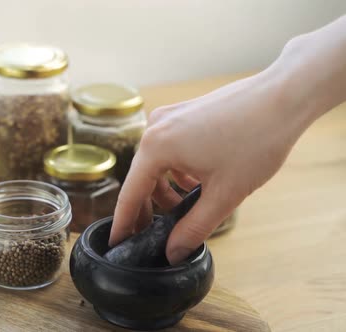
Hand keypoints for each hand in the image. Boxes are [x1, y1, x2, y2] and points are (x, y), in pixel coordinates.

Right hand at [109, 68, 307, 263]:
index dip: (123, 223)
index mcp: (156, 146)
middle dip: (148, 208)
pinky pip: (169, 149)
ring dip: (166, 189)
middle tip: (153, 235)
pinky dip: (177, 170)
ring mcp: (169, 117)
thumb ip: (193, 227)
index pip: (130, 194)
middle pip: (141, 178)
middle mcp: (155, 128)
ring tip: (186, 208)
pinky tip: (197, 182)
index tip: (116, 243)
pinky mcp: (184, 113)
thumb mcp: (224, 194)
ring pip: (157, 164)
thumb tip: (172, 251)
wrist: (284, 96)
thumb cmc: (257, 139)